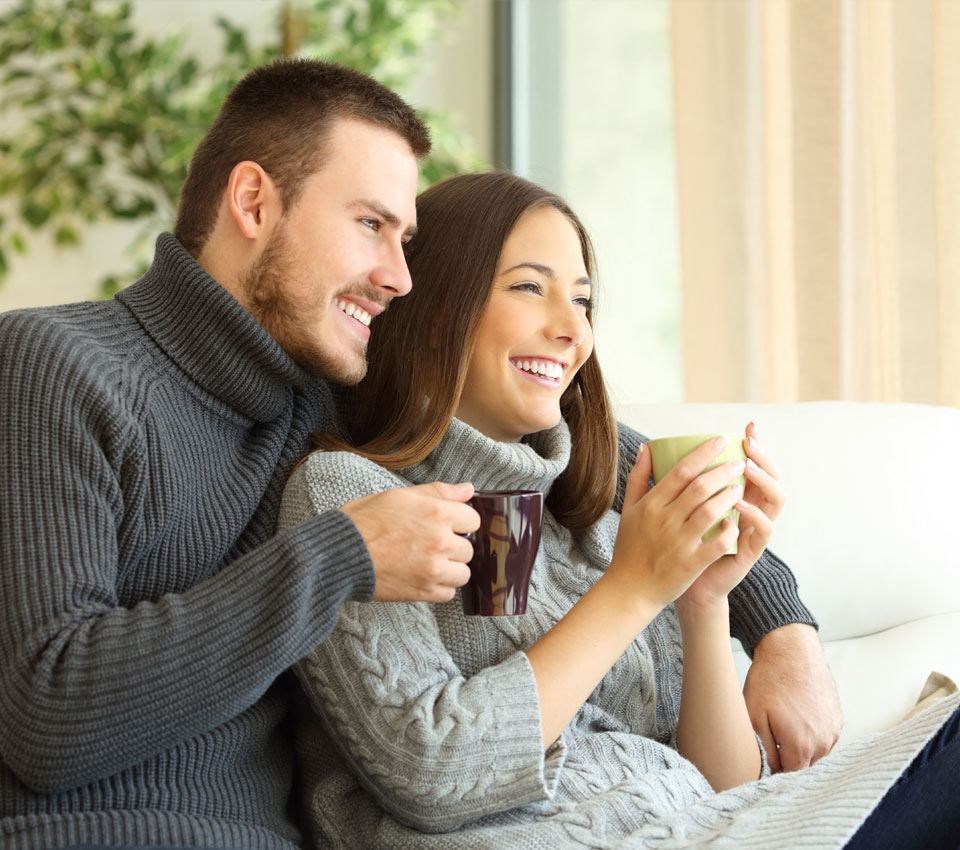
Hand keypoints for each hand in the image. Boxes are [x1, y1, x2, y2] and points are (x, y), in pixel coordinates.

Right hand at [341, 482, 479, 602]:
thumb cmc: (364, 521)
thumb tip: (468, 489)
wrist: (340, 554)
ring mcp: (434, 569)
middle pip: (469, 548)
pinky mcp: (423, 591)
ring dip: (450, 569)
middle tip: (430, 544)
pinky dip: (439, 587)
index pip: (473, 520)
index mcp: (437, 513)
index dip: (459, 521)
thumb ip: (439, 492)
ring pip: (463, 573)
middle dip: (453, 546)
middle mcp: (441, 542)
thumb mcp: (400, 495)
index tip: (446, 525)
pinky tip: (422, 576)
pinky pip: (448, 593)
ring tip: (428, 562)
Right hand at [609, 436, 744, 610]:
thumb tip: (647, 448)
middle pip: (699, 488)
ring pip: (710, 512)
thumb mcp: (629, 510)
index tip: (721, 440)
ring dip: (728, 497)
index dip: (703, 453)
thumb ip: (639, 477)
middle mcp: (665, 520)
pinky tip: (736, 521)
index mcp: (651, 505)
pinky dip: (728, 531)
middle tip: (738, 462)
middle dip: (723, 471)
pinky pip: (716, 544)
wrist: (630, 589)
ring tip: (740, 487)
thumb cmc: (630, 547)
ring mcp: (679, 542)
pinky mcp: (690, 563)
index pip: (681, 471)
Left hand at [679, 422, 784, 607]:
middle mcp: (749, 508)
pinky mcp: (751, 551)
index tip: (748, 427)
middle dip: (763, 457)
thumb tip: (649, 446)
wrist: (679, 585)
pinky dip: (753, 515)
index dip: (755, 446)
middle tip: (749, 444)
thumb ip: (663, 479)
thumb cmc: (675, 544)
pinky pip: (763, 531)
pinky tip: (739, 505)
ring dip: (762, 481)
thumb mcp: (669, 507)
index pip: (753, 464)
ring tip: (745, 468)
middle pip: (771, 476)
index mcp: (733, 496)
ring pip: (775, 499)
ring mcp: (753, 529)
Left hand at [743, 623, 842, 771]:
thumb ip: (763, 750)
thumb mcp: (753, 715)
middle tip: (770, 738)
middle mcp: (823, 742)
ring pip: (814, 753)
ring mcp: (833, 730)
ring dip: (799, 747)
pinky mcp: (837, 719)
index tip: (764, 761)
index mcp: (800, 745)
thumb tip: (769, 771)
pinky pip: (823, 738)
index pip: (789, 776)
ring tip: (783, 723)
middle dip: (786, 759)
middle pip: (803, 766)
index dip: (774, 772)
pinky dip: (810, 734)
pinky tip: (796, 717)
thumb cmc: (769, 680)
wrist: (791, 649)